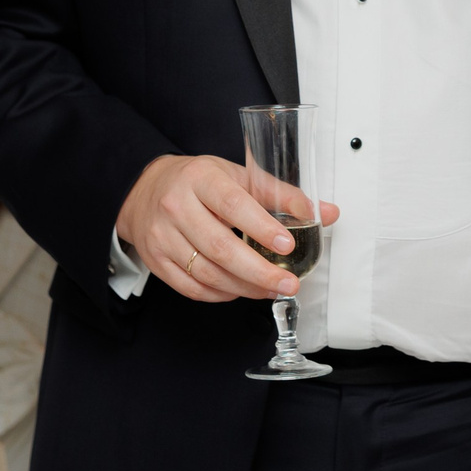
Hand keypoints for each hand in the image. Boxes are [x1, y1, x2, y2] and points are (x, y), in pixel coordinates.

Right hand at [116, 155, 339, 303]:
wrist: (144, 189)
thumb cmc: (199, 182)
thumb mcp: (237, 176)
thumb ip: (281, 195)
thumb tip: (325, 213)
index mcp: (201, 179)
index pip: (233, 204)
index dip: (262, 227)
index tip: (288, 246)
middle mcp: (176, 206)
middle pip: (220, 247)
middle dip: (259, 271)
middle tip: (288, 283)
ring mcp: (162, 236)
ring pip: (207, 272)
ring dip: (244, 287)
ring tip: (271, 290)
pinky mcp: (155, 260)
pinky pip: (191, 287)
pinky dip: (220, 294)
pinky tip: (240, 290)